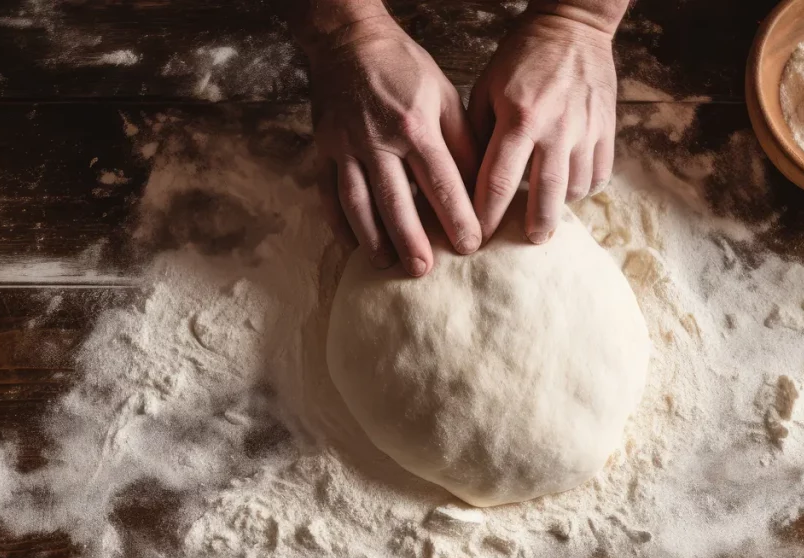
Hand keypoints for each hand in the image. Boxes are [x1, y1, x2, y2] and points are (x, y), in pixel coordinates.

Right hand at [309, 16, 480, 276]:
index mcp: (415, 125)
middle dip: (411, 240)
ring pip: (357, 202)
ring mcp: (345, 146)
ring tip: (386, 264)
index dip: (457, 217)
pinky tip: (351, 245)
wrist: (349, 40)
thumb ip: (462, 141)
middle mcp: (378, 139)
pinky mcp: (323, 148)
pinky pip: (327, 192)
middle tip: (423, 271)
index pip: (441, 182)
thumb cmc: (405, 68)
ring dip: (372, 238)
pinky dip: (337, 221)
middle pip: (396, 201)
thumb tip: (480, 185)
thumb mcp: (444, 96)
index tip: (470, 246)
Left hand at [469, 12, 617, 243]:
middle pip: (544, 198)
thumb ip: (478, 134)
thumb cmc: (521, 57)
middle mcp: (555, 129)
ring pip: (575, 189)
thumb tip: (469, 180)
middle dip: (533, 227)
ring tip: (547, 210)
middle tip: (528, 240)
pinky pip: (599, 174)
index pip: (499, 183)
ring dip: (559, 205)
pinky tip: (570, 187)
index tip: (480, 236)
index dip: (487, 216)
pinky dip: (585, 187)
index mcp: (519, 119)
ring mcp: (586, 130)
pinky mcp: (607, 128)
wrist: (572, 26)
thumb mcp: (487, 88)